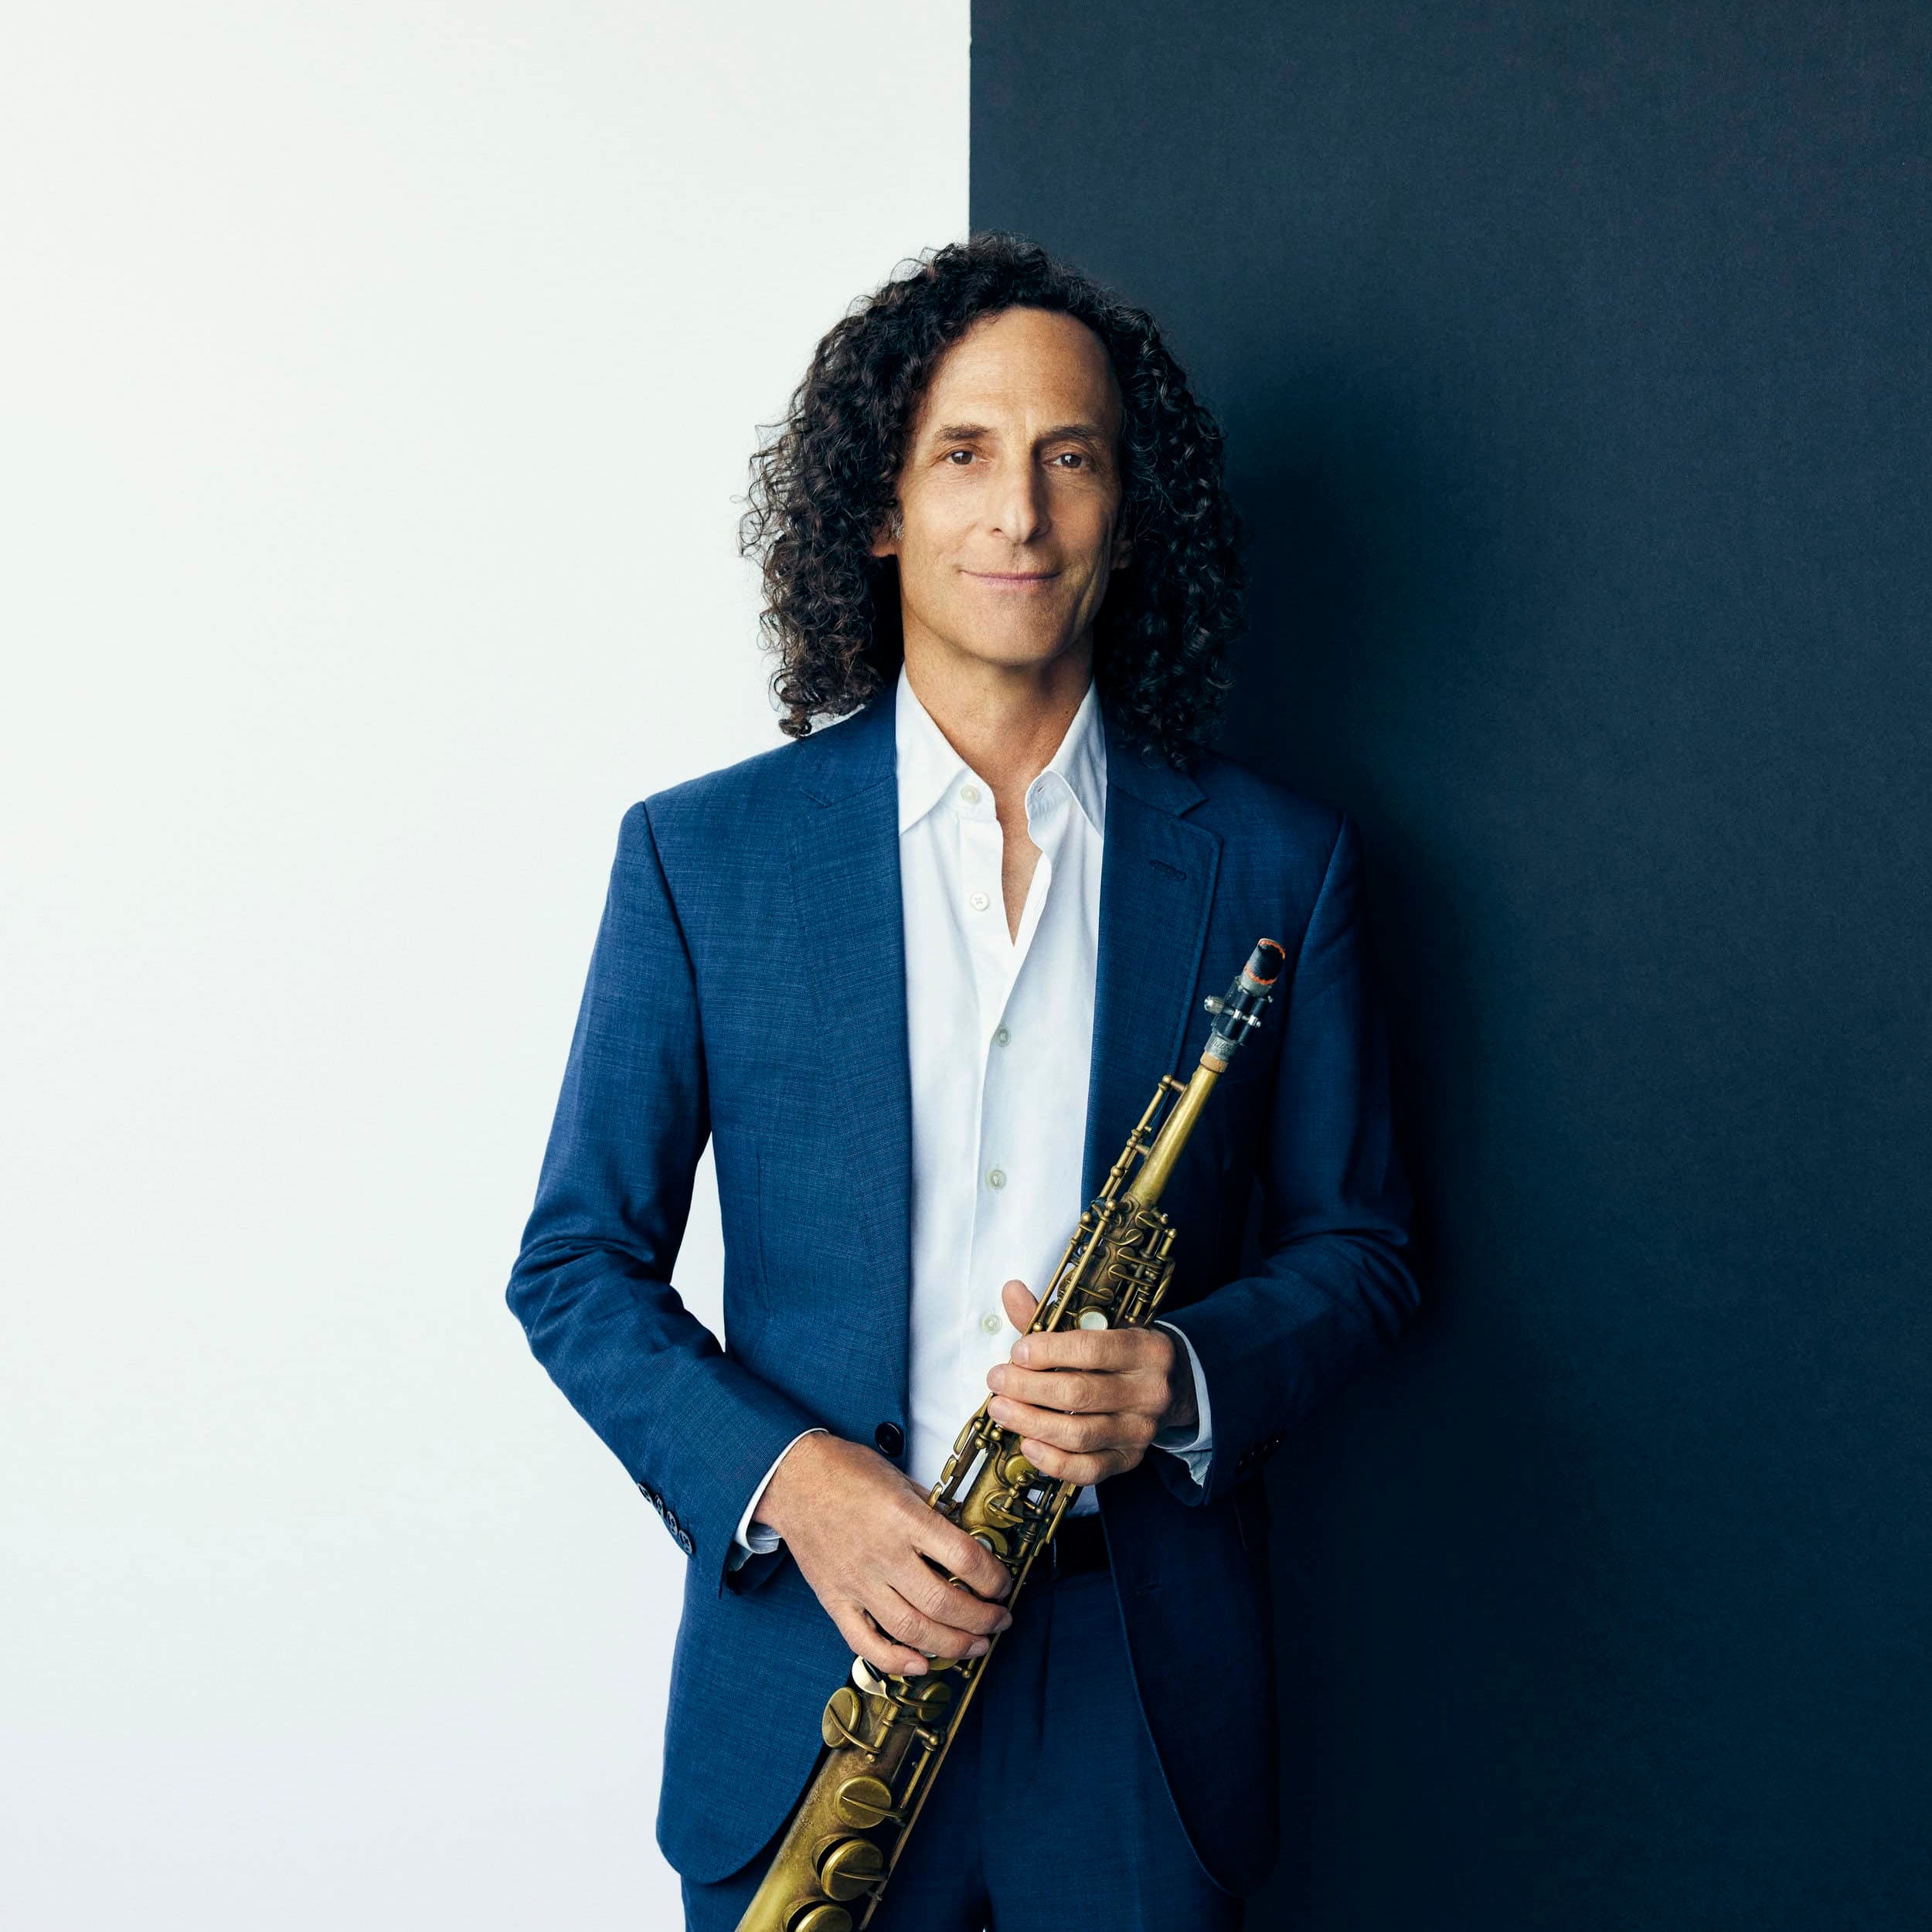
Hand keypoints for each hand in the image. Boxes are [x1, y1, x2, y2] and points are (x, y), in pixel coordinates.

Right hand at [752, 1431, 1013, 1678]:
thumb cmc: (847, 1472)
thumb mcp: (901, 1479)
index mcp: (904, 1518)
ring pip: (912, 1629)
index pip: (965, 1559)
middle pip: (944, 1602)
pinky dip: (895, 1661)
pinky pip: (865, 1642)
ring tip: (976, 1644)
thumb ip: (933, 1513)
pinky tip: (921, 1664)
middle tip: (999, 1620)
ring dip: (953, 1644)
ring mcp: (857, 1581)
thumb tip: (968, 1544)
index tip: (1004, 1584)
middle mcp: (883, 1554)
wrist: (793, 1478)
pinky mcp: (835, 1600)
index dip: (995, 1579)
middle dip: (983, 1619)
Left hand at [983, 1279, 1195, 1484]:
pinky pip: (1089, 1470)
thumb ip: (1054, 1316)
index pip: (1092, 1350)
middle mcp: (1149, 1392)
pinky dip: (1053, 1461)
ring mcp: (1141, 1431)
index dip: (1048, 1352)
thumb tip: (1011, 1292)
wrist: (1174, 1385)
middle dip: (1028, 1388)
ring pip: (1080, 1435)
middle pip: (1080, 1394)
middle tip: (996, 1380)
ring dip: (1031, 1423)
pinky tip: (1028, 1444)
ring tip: (1000, 1409)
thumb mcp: (1102, 1327)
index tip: (1016, 1352)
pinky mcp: (1130, 1459)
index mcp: (1145, 1349)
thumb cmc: (1125, 1352)